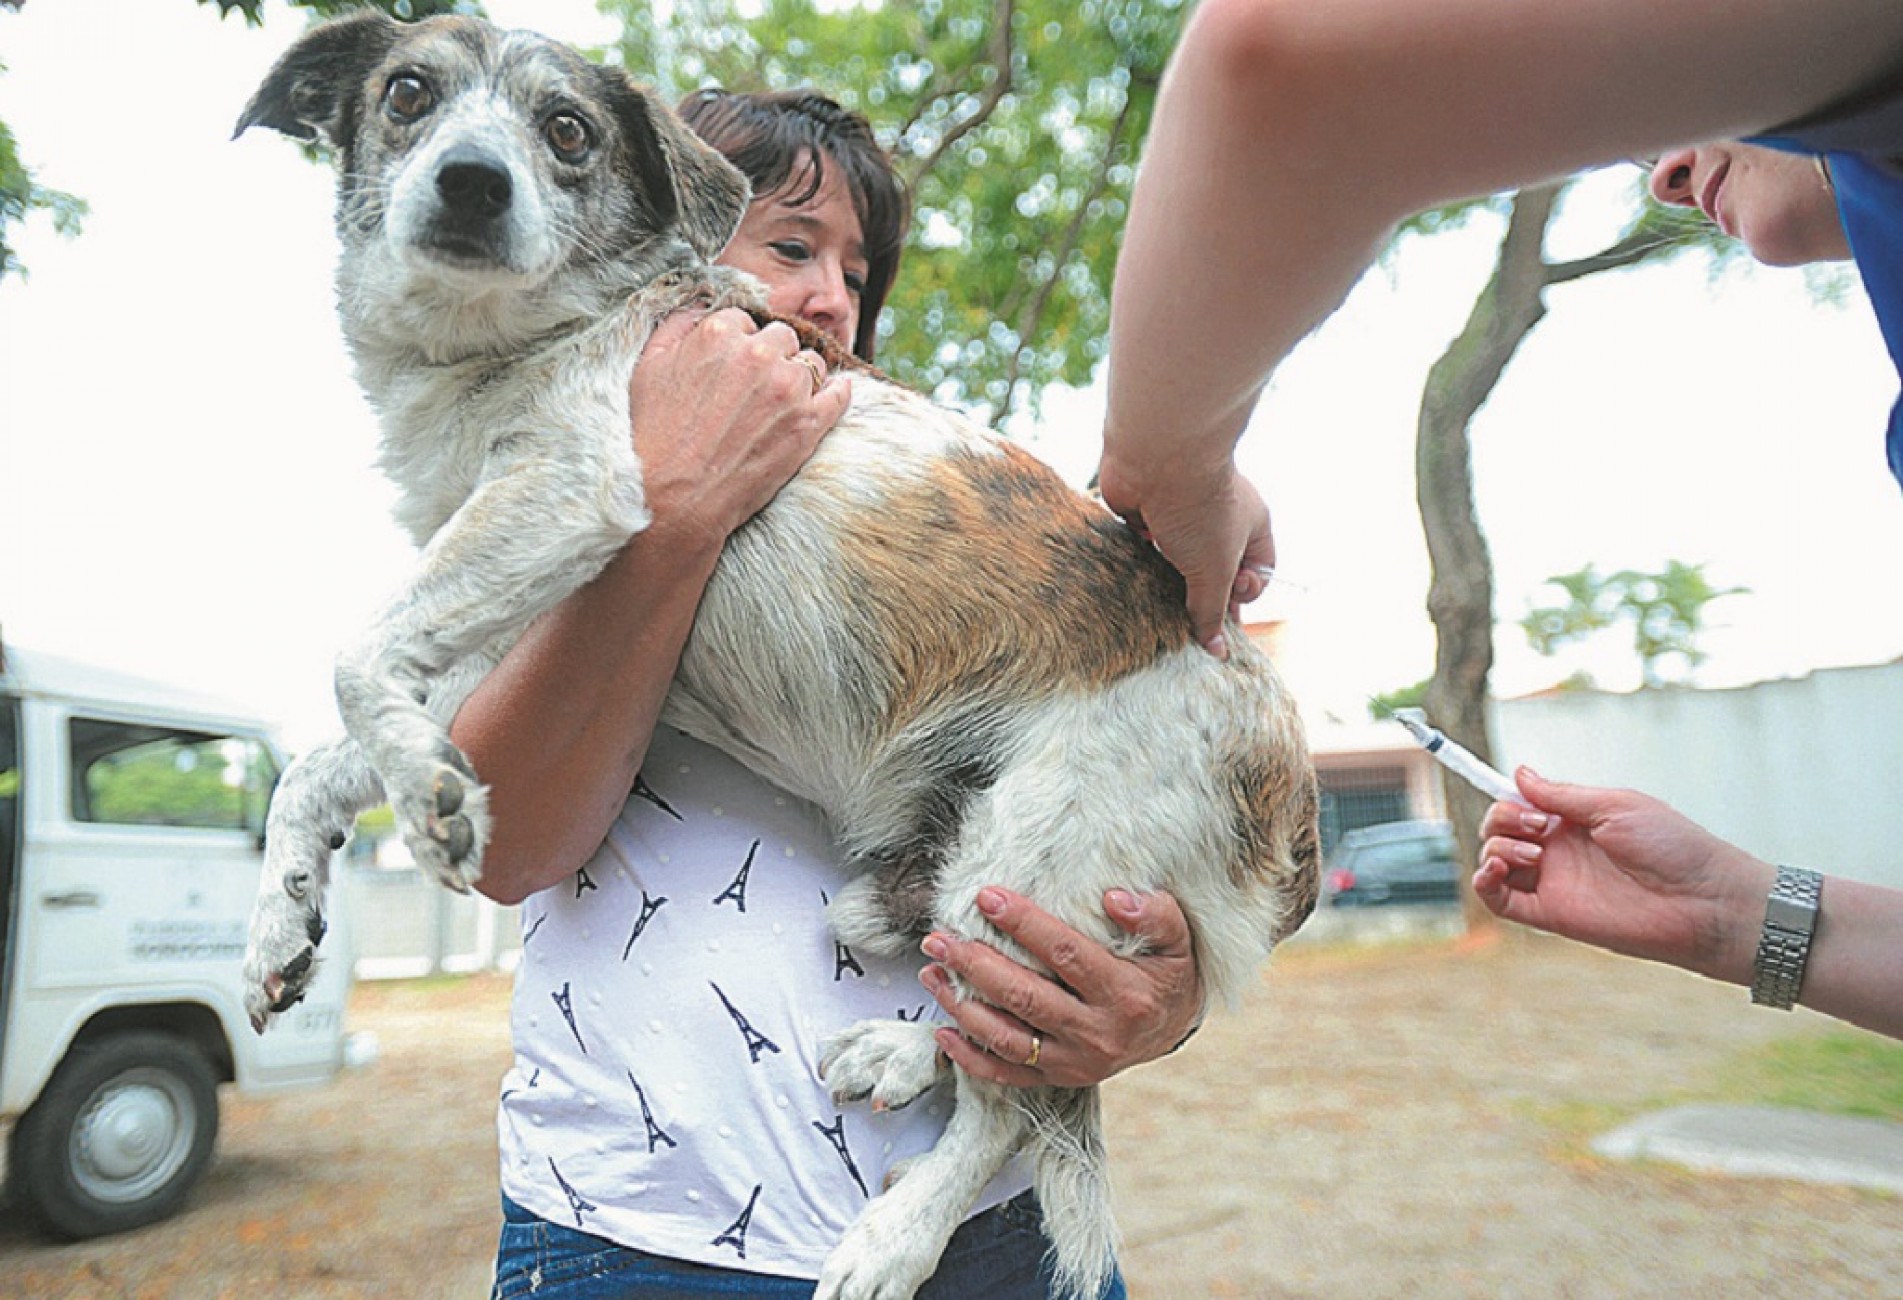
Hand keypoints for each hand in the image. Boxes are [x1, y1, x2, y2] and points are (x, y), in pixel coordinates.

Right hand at [630, 307, 850, 548]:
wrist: (669, 499)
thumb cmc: (652, 435)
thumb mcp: (647, 366)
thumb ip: (677, 326)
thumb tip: (701, 311)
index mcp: (719, 333)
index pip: (744, 321)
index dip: (738, 343)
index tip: (733, 364)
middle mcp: (759, 354)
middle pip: (782, 337)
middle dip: (771, 355)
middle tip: (756, 384)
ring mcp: (789, 389)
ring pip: (812, 363)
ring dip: (800, 375)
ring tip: (781, 399)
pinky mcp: (810, 424)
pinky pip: (839, 394)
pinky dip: (837, 392)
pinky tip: (832, 393)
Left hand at [918, 886, 1204, 1088]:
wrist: (1174, 1028)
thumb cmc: (1168, 973)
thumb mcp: (1178, 940)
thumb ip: (1154, 915)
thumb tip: (1114, 898)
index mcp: (1125, 994)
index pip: (1065, 953)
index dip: (1024, 923)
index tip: (987, 896)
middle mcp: (1098, 1033)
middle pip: (1025, 997)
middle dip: (976, 965)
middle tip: (940, 938)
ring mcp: (1076, 1062)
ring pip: (1008, 1038)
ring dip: (963, 1007)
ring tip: (931, 974)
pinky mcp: (1059, 1079)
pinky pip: (1008, 1075)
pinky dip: (971, 1058)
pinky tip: (943, 1031)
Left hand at [1096, 453, 1273, 657]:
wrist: (1156, 458)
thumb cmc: (1198, 508)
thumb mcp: (1215, 570)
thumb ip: (1213, 611)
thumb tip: (1217, 651)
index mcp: (1251, 526)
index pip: (1257, 573)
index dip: (1243, 595)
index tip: (1226, 601)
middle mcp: (1219, 519)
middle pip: (1215, 569)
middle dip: (1202, 593)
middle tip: (1189, 618)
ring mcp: (1181, 516)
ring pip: (1177, 561)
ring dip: (1169, 581)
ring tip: (1158, 603)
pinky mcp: (1147, 514)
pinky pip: (1146, 548)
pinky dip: (1142, 564)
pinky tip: (1134, 580)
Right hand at [1475, 769, 1771, 982]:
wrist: (1702, 900)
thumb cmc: (1672, 847)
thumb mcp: (1615, 805)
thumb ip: (1562, 795)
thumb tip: (1519, 773)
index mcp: (1574, 821)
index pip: (1521, 804)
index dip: (1508, 797)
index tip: (1502, 786)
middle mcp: (1558, 850)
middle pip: (1499, 829)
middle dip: (1502, 818)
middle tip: (1537, 823)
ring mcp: (1552, 882)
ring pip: (1493, 860)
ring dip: (1496, 847)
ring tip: (1535, 852)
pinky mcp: (1550, 914)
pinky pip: (1499, 901)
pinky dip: (1483, 882)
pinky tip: (1497, 869)